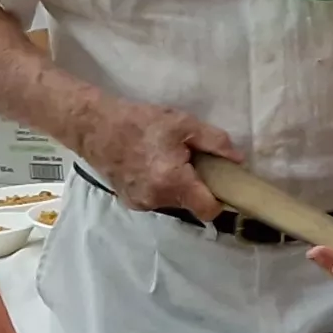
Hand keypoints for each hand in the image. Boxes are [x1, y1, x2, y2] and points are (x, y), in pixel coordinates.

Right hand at [80, 99, 235, 219]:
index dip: (220, 199)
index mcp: (173, 182)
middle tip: (191, 161)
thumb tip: (237, 160)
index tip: (221, 183)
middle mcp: (156, 200)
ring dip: (177, 186)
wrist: (94, 126)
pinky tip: (150, 166)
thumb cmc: (140, 122)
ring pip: (173, 202)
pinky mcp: (129, 201)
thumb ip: (215, 142)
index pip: (208, 210)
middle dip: (196, 186)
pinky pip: (156, 199)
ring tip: (167, 160)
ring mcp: (140, 204)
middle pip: (191, 204)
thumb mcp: (183, 124)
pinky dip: (159, 187)